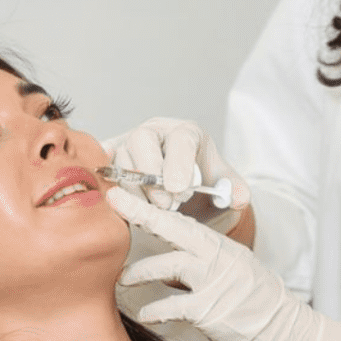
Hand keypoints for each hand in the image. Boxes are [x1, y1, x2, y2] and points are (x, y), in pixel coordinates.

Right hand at [103, 118, 249, 231]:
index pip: (180, 139)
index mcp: (186, 132)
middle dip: (152, 176)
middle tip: (168, 204)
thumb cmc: (200, 179)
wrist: (182, 184)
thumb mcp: (223, 183)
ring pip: (120, 160)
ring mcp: (128, 143)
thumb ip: (235, 190)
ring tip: (156, 209)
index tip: (180, 189)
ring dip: (135, 190)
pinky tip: (127, 206)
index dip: (178, 164)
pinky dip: (111, 188)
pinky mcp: (111, 160)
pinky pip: (102, 169)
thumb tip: (238, 197)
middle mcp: (154, 131)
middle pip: (141, 140)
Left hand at [106, 186, 340, 340]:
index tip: (127, 194)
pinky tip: (147, 315)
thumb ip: (208, 263)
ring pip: (171, 264)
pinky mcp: (214, 312)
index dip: (153, 206)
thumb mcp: (238, 273)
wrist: (294, 338)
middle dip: (143, 212)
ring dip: (142, 270)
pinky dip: (157, 310)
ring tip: (123, 279)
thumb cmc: (263, 309)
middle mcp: (220, 258)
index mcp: (223, 248)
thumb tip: (173, 259)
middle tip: (115, 200)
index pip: (183, 221)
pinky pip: (175, 306)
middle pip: (175, 227)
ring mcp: (217, 283)